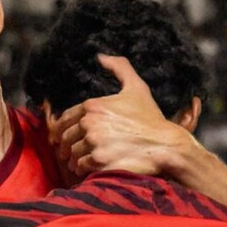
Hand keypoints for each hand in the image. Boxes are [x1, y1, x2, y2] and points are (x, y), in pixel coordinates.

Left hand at [52, 54, 190, 175]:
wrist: (165, 145)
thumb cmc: (151, 118)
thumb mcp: (137, 88)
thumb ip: (119, 68)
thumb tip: (101, 57)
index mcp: (93, 105)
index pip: (65, 118)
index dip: (62, 128)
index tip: (61, 136)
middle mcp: (90, 123)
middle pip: (66, 137)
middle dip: (65, 145)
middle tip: (67, 152)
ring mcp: (93, 143)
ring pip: (72, 153)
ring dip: (73, 158)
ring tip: (78, 162)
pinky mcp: (98, 162)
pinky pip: (80, 166)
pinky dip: (82, 169)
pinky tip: (87, 169)